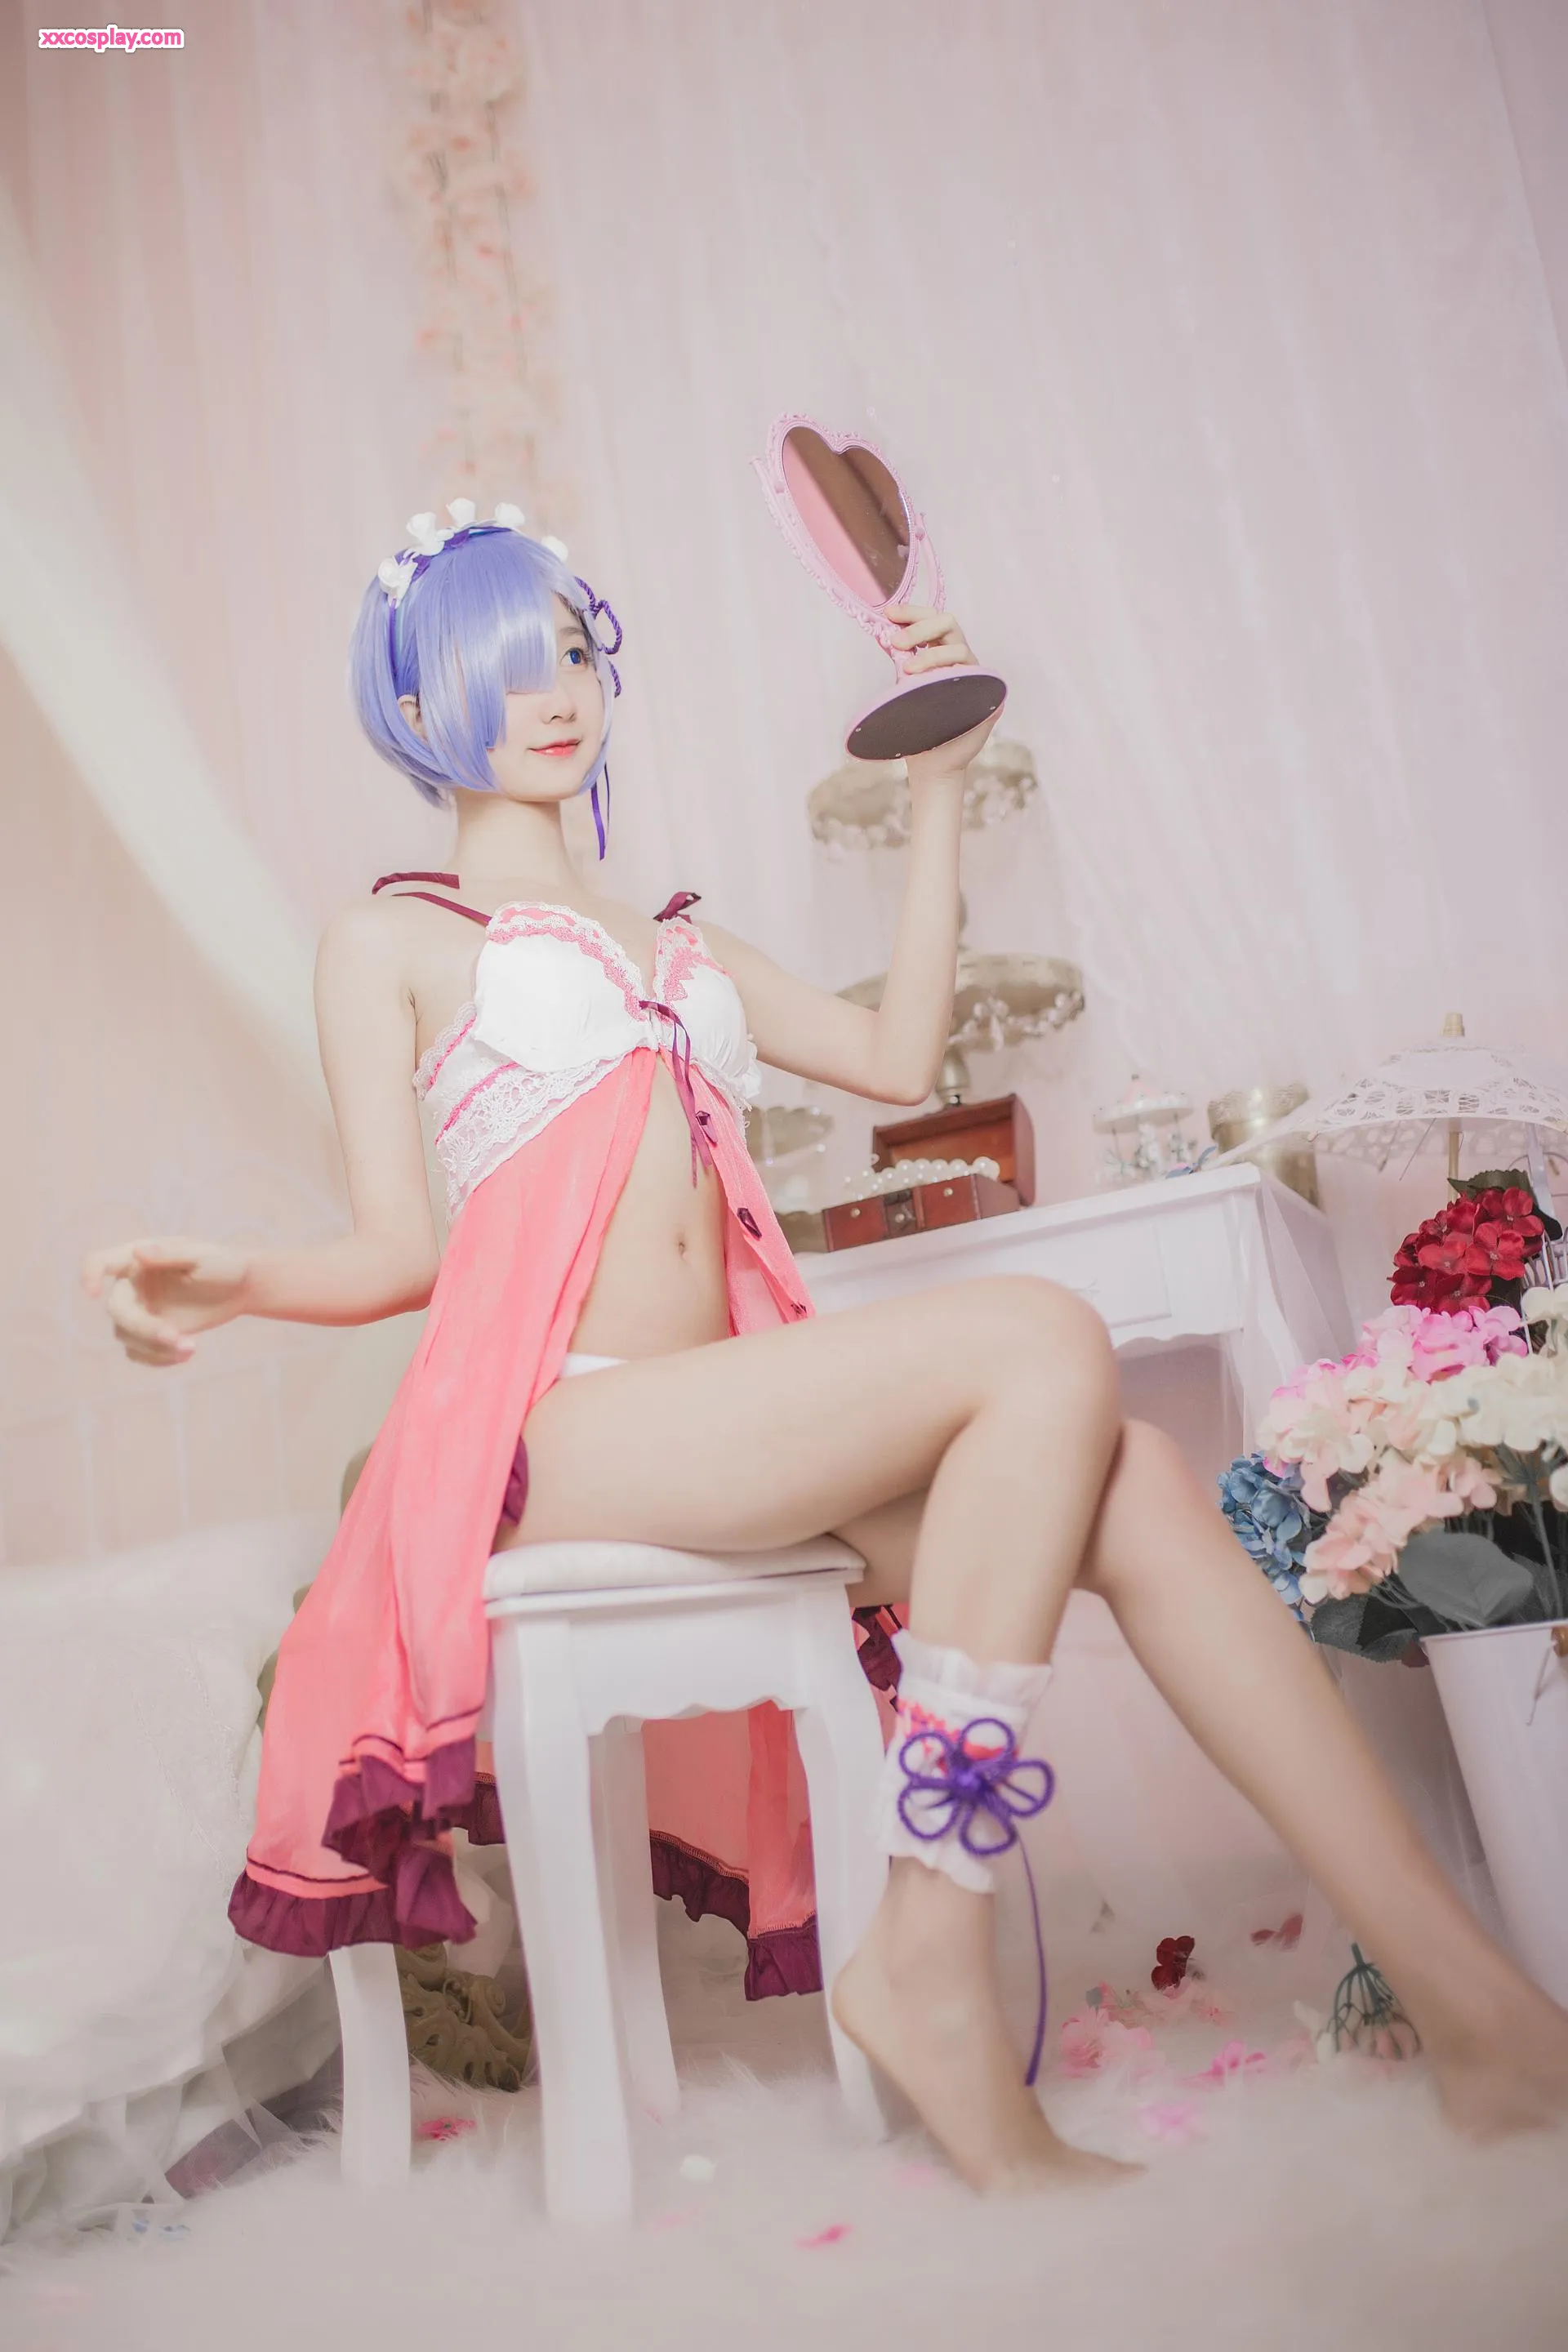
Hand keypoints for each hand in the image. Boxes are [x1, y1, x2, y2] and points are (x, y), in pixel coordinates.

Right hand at [81, 1237, 250, 1366]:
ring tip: (191, 1348)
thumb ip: (170, 1253)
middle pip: (117, 1310)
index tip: (93, 1293)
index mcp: (137, 1258)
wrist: (240, 1288)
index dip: (89, 1275)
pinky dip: (158, 1359)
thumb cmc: (223, 1264)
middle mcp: (131, 1285)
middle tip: (177, 1337)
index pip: (100, 1261)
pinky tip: (186, 1354)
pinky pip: (138, 1353)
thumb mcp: (203, 1256)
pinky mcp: (148, 1334)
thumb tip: (138, 1252)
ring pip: (126, 1336)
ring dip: (155, 1347)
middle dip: (144, 1328)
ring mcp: (138, 1310)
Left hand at [883, 605, 999, 776]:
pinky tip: (937, 685)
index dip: (913, 613)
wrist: (930, 764)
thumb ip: (902, 659)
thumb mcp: (905, 686)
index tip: (889, 614)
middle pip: (949, 624)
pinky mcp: (989, 700)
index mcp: (944, 653)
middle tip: (897, 642)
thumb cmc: (918, 724)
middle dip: (920, 628)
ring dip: (931, 655)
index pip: (934, 621)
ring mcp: (977, 678)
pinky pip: (977, 679)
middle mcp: (962, 661)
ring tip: (906, 671)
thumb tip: (883, 632)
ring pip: (960, 649)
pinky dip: (953, 676)